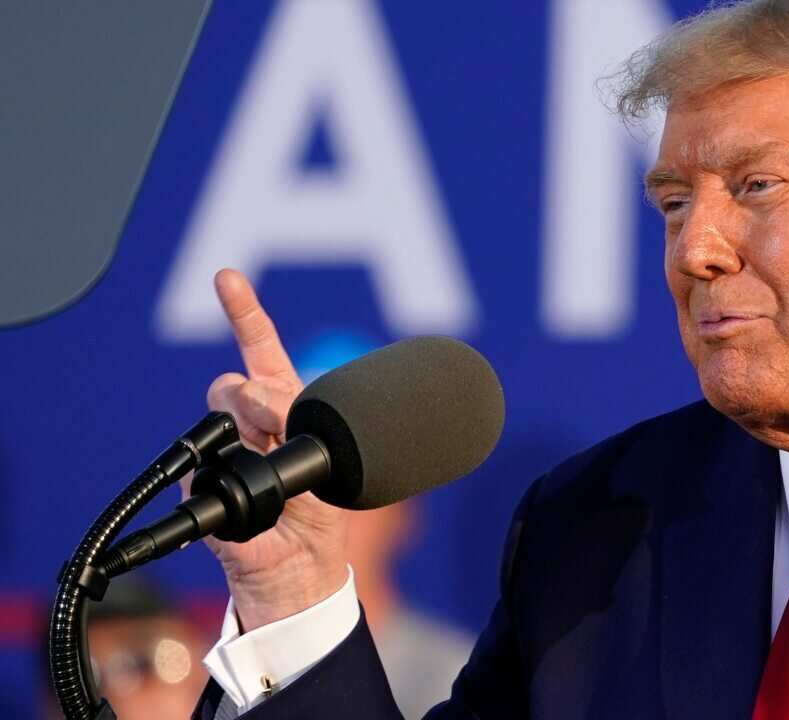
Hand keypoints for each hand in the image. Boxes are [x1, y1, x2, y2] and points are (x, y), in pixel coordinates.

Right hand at [184, 269, 349, 631]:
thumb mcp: (332, 475)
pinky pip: (203, 467)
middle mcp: (254, 425)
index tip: (226, 278)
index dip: (245, 315)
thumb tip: (267, 413)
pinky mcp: (205, 485)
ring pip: (220, 412)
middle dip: (256, 393)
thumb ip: (307, 440)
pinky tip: (253, 506)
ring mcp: (228, 452)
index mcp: (287, 409)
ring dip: (245, 426)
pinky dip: (224, 480)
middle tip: (273, 423)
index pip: (262, 351)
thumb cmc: (320, 520)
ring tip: (274, 462)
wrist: (298, 575)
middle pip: (235, 381)